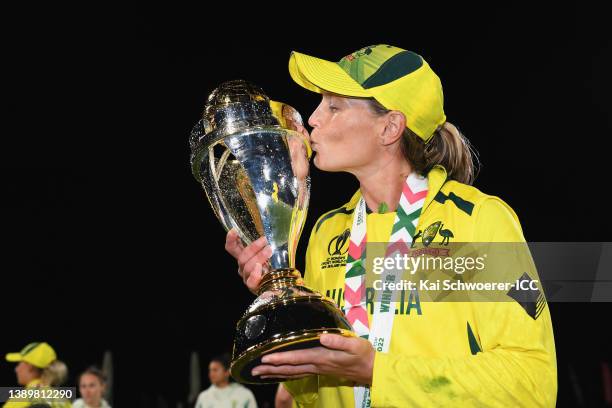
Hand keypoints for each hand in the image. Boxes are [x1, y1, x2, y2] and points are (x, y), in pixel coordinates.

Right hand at [224, 229, 271, 293]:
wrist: (281, 283)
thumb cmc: (274, 265)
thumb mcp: (269, 252)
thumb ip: (266, 244)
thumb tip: (268, 233)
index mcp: (244, 257)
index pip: (232, 248)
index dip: (230, 240)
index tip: (233, 231)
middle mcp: (243, 267)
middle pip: (241, 257)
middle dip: (253, 247)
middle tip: (265, 240)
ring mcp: (247, 278)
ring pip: (247, 267)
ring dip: (258, 257)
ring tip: (269, 250)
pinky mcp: (254, 287)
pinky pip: (251, 281)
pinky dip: (255, 274)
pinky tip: (260, 268)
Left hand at [251, 333, 374, 384]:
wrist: (373, 371)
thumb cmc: (364, 355)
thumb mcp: (354, 345)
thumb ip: (338, 340)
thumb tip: (322, 336)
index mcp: (323, 357)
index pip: (297, 358)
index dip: (280, 358)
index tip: (264, 358)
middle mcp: (317, 365)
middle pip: (289, 368)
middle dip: (271, 369)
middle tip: (253, 369)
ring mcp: (318, 370)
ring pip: (292, 373)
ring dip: (275, 373)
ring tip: (259, 373)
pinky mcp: (320, 371)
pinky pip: (298, 374)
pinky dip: (286, 374)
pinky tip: (278, 374)